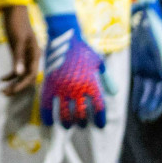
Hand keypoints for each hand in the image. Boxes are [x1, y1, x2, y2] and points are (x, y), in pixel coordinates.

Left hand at [0, 5, 38, 94]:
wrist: (14, 10)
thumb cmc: (17, 24)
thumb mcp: (17, 40)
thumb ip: (18, 57)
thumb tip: (18, 73)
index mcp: (35, 54)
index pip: (31, 75)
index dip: (21, 85)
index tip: (11, 91)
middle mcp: (32, 57)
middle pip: (27, 77)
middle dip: (16, 87)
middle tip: (3, 93)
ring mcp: (26, 55)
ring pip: (21, 74)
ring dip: (13, 83)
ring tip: (2, 91)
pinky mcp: (19, 53)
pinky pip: (17, 68)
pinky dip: (10, 75)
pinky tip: (1, 79)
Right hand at [39, 0, 110, 128]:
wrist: (63, 37)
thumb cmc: (82, 49)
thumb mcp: (98, 63)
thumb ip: (107, 79)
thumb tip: (114, 93)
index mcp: (91, 84)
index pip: (99, 107)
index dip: (100, 118)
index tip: (100, 125)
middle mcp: (77, 88)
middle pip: (81, 113)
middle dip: (82, 121)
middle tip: (81, 123)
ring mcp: (62, 87)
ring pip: (64, 112)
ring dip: (67, 121)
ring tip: (67, 125)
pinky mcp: (49, 83)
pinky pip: (47, 103)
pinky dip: (47, 114)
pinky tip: (48, 122)